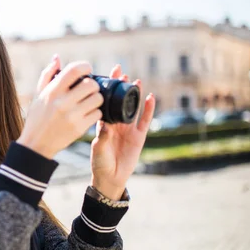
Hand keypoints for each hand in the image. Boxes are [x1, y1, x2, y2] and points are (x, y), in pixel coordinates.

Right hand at [17, 55, 103, 159]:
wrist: (36, 144)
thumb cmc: (37, 118)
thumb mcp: (38, 95)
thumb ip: (47, 75)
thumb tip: (57, 58)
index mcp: (52, 91)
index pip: (74, 70)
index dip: (85, 66)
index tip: (87, 70)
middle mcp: (62, 102)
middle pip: (91, 84)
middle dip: (93, 85)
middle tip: (89, 89)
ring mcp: (72, 116)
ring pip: (97, 99)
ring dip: (96, 99)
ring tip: (88, 102)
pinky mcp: (79, 128)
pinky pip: (97, 114)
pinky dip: (95, 113)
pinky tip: (87, 114)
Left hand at [90, 65, 155, 199]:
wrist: (111, 177)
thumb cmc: (100, 163)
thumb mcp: (99, 147)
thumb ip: (103, 135)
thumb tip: (106, 123)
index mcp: (103, 124)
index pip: (103, 103)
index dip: (104, 90)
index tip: (104, 76)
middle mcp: (116, 123)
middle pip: (119, 101)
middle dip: (119, 86)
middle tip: (119, 71)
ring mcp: (128, 129)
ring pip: (132, 107)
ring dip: (134, 94)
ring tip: (135, 80)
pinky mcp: (139, 136)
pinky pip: (145, 120)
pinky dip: (149, 109)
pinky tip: (151, 97)